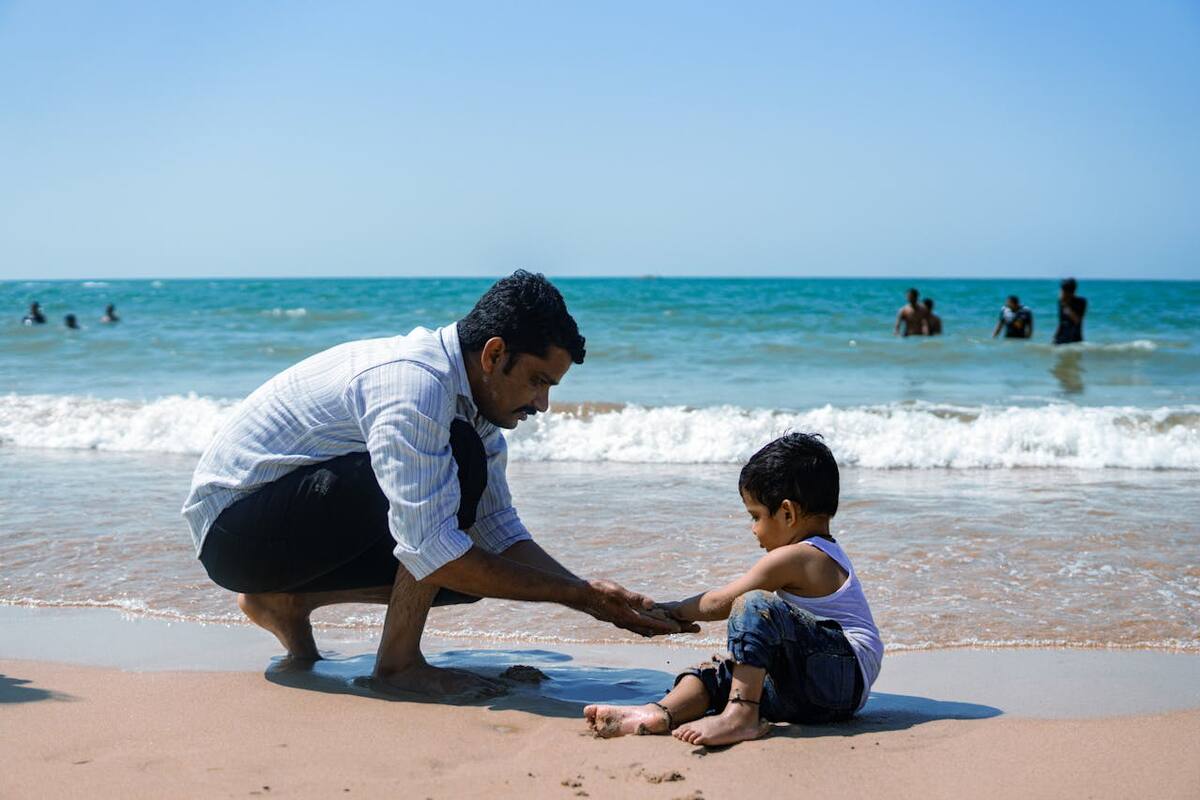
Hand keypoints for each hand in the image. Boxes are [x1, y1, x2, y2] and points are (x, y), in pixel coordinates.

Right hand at [580, 580, 697, 636]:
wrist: (579, 596)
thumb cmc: (597, 591)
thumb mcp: (617, 591)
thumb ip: (634, 598)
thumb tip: (653, 604)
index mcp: (630, 617)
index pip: (655, 624)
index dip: (670, 627)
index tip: (685, 629)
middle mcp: (629, 623)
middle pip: (657, 629)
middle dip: (676, 629)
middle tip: (695, 629)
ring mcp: (625, 621)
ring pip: (651, 629)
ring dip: (666, 630)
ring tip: (682, 630)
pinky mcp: (622, 617)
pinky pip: (642, 625)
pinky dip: (653, 627)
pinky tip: (655, 627)